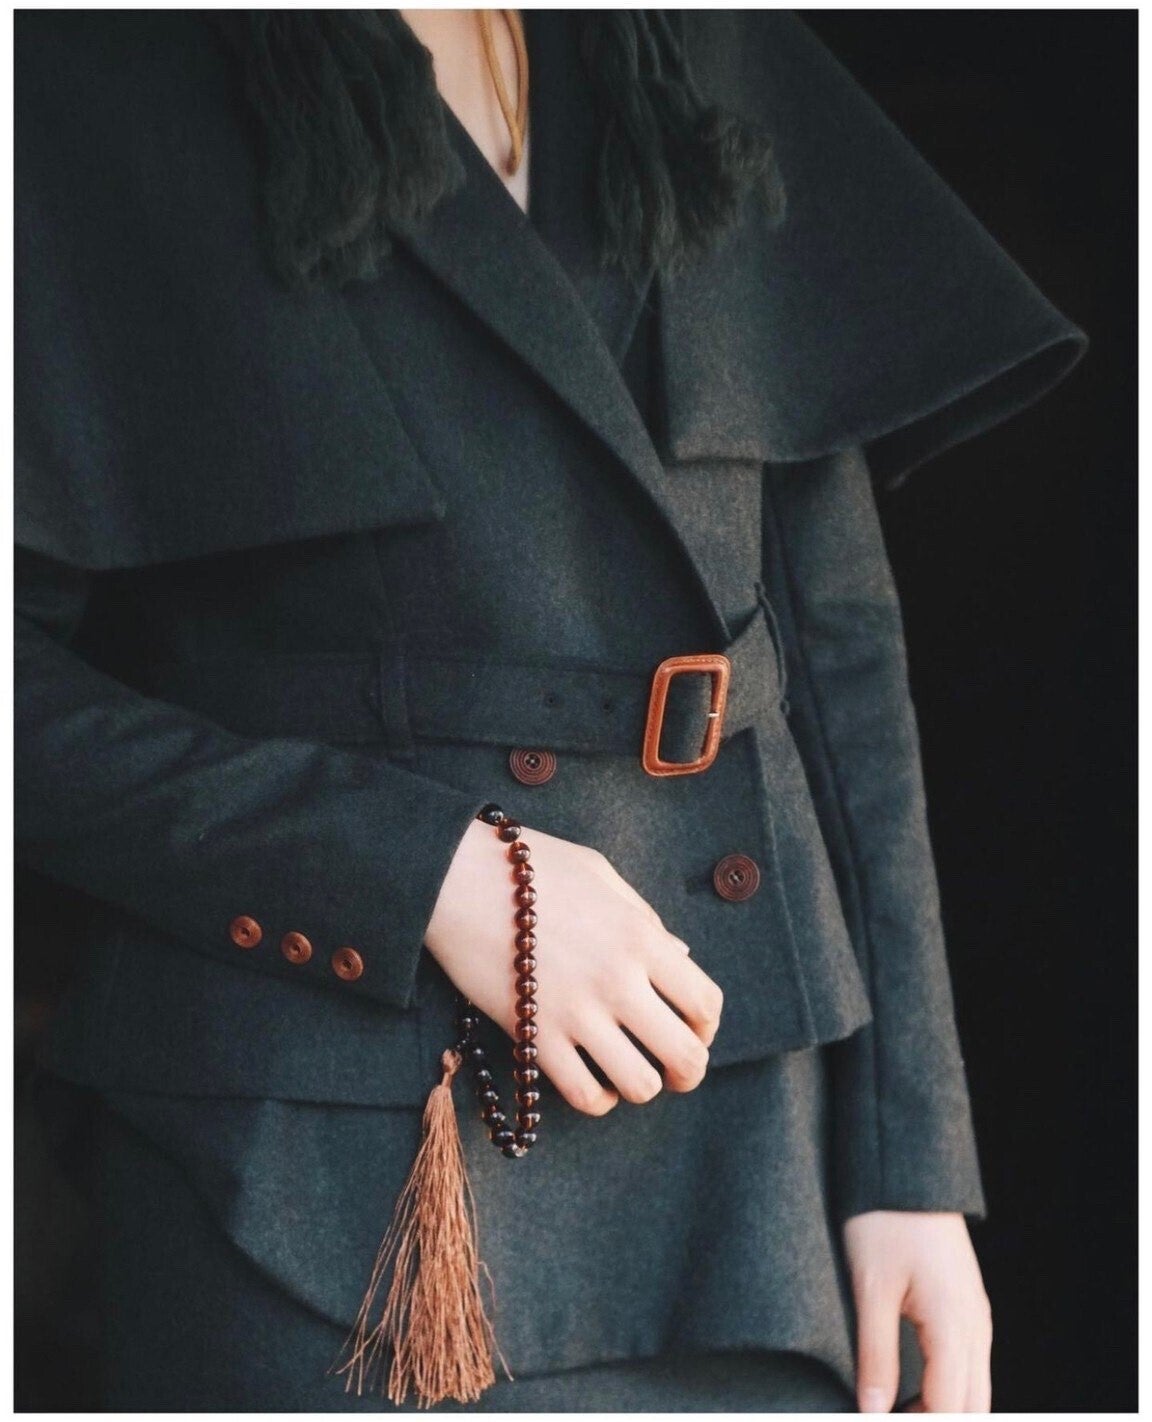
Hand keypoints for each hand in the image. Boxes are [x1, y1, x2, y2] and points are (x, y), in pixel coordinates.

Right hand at [424, 818, 722, 1113]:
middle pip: (685, 1055)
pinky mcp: (533, 1036)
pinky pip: (584, 1096)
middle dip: (689, 1071)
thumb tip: (681, 958)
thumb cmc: (531, 867)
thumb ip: (645, 919)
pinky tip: (592, 1078)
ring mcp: (575, 1013)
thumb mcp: (601, 876)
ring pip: (639, 1086)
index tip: (694, 1029)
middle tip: (673, 1069)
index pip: (705, 1003)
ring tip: (629, 1071)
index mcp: (640, 936)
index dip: (707, 1027)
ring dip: (641, 1085)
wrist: (456, 877)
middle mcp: (617, 980)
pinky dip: (598, 1098)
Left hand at [843, 1210, 992, 1412]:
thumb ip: (876, 1356)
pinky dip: (948, 1387)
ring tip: (895, 1409)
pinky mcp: (967, 1302)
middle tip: (888, 1415)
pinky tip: (913, 1387)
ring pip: (974, 1388)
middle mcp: (975, 1325)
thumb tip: (873, 1411)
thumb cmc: (886, 1219)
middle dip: (934, 1420)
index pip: (949, 1411)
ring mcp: (976, 1313)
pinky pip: (969, 1362)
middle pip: (971, 1408)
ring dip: (943, 1408)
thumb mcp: (871, 1288)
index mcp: (955, 1326)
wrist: (904, 1166)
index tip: (880, 1421)